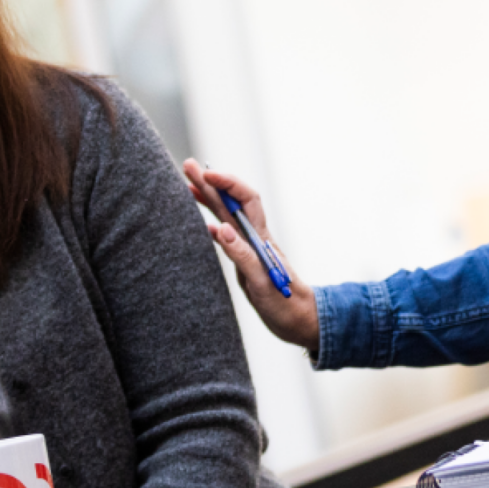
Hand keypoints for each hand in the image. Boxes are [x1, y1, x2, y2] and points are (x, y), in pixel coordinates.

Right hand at [183, 159, 319, 350]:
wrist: (300, 321)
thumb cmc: (286, 304)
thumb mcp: (261, 282)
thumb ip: (241, 255)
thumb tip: (220, 228)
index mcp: (259, 239)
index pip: (245, 200)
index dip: (227, 184)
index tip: (206, 174)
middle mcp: (254, 239)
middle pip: (231, 203)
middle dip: (211, 183)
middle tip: (188, 166)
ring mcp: (249, 249)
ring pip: (227, 217)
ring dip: (210, 200)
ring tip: (189, 185)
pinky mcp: (245, 261)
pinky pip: (226, 237)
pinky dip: (212, 226)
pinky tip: (203, 224)